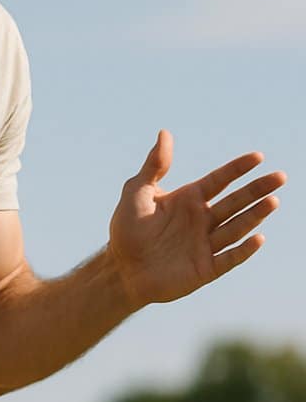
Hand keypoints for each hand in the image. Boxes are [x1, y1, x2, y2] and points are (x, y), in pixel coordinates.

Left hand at [108, 130, 286, 309]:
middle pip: (235, 202)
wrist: (121, 268)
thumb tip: (164, 133)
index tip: (257, 157)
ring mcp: (205, 244)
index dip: (237, 169)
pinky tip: (258, 238)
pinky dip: (244, 250)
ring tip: (273, 200)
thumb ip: (154, 166)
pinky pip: (229, 258)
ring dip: (254, 215)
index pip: (219, 181)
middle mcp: (202, 220)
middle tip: (280, 177)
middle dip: (257, 190)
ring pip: (236, 227)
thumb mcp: (137, 192)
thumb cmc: (126, 230)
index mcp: (188, 200)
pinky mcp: (205, 268)